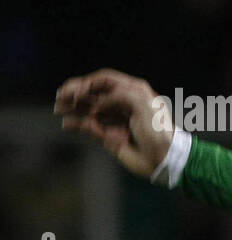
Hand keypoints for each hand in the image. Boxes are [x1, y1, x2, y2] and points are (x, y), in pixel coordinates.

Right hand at [54, 69, 173, 178]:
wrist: (164, 159)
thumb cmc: (159, 131)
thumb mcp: (144, 105)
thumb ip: (120, 95)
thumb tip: (98, 102)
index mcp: (133, 91)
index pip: (105, 80)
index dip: (89, 82)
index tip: (77, 91)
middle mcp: (122, 103)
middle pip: (93, 93)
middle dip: (76, 93)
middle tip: (60, 97)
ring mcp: (115, 119)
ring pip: (89, 109)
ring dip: (73, 107)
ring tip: (58, 108)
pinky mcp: (110, 135)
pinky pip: (90, 127)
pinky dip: (77, 124)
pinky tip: (67, 124)